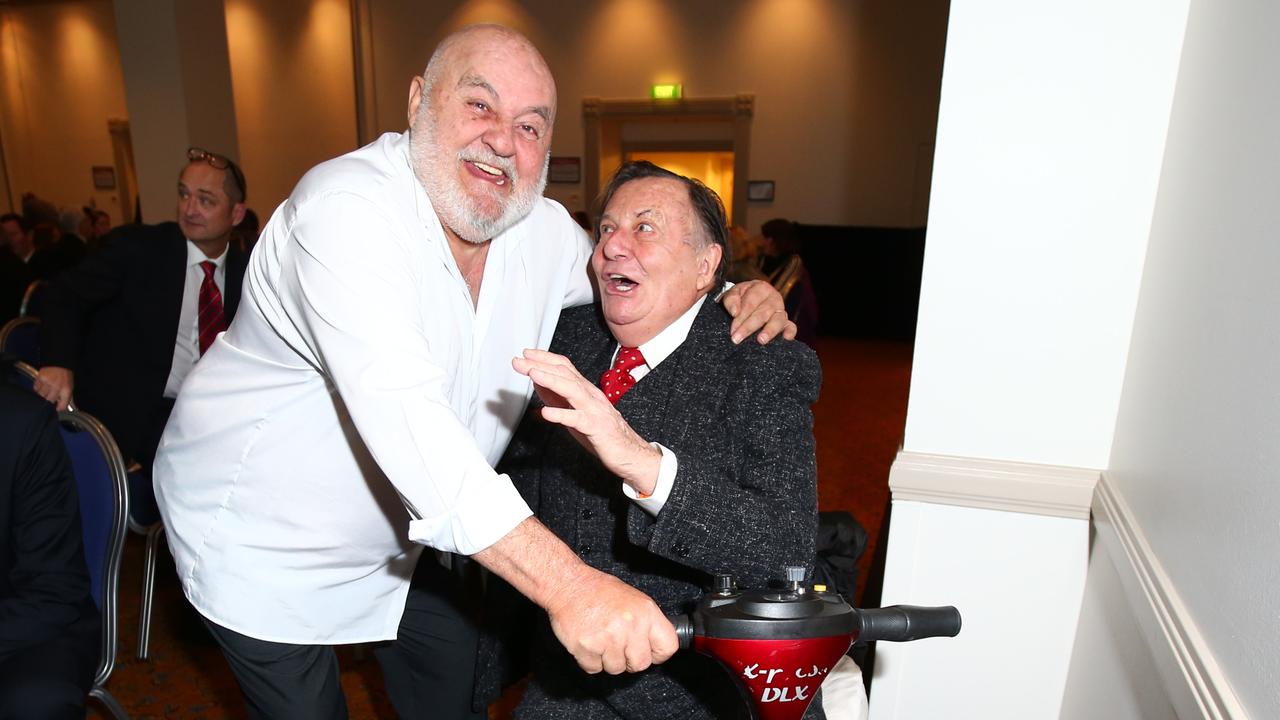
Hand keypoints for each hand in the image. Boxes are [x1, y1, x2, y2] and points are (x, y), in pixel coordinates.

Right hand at [33, 366, 74, 410]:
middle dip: (48, 401)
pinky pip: (36, 388)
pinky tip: (42, 385)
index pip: (62, 405)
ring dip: (42, 395)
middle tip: (49, 397)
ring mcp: (48, 382)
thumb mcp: (69, 386)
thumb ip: (65, 397)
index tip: (56, 408)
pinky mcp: (40, 378)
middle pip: (48, 401)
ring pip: (40, 395)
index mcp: (66, 389)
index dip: (59, 408)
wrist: (60, 362)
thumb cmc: (65, 376)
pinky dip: (37, 389)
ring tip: (45, 390)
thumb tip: (59, 407)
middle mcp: (57, 387)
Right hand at [472, 518, 678, 674]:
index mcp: (646, 612)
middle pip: (641, 664)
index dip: (658, 653)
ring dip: (608, 659)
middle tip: (619, 646)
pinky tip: (590, 642)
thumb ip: (647, 623)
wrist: (568, 584)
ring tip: (602, 640)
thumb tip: (656, 645)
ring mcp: (608, 638)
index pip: (668, 646)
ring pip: (617, 669)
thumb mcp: (634, 599)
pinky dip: (591, 660)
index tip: (649, 652)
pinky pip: (594, 669)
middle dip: (630, 660)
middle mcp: (630, 625)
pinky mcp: (586, 647)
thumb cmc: (599, 590)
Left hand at [513, 349, 660, 493]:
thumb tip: (538, 384)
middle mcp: (590, 395)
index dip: (545, 358)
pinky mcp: (596, 427)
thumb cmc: (602, 431)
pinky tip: (547, 413)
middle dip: (540, 365)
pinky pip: (577, 419)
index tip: (526, 354)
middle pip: (565, 374)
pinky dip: (562, 414)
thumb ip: (557, 397)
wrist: (628, 451)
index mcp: (585, 390)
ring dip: (551, 380)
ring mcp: (593, 409)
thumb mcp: (575, 410)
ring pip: (572, 390)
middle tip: (519, 361)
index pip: (564, 367)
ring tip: (533, 374)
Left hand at [720, 280, 797, 343]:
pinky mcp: (786, 322)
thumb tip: (735, 312)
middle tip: (737, 339)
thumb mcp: (733, 294)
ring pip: (778, 320)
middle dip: (749, 327)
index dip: (741, 317)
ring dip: (769, 330)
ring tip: (761, 340)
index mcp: (761, 288)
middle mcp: (774, 298)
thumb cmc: (740, 298)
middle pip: (763, 313)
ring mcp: (781, 311)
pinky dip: (790, 332)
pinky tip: (785, 338)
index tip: (732, 330)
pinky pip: (791, 327)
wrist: (747, 302)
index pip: (751, 302)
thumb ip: (731, 300)